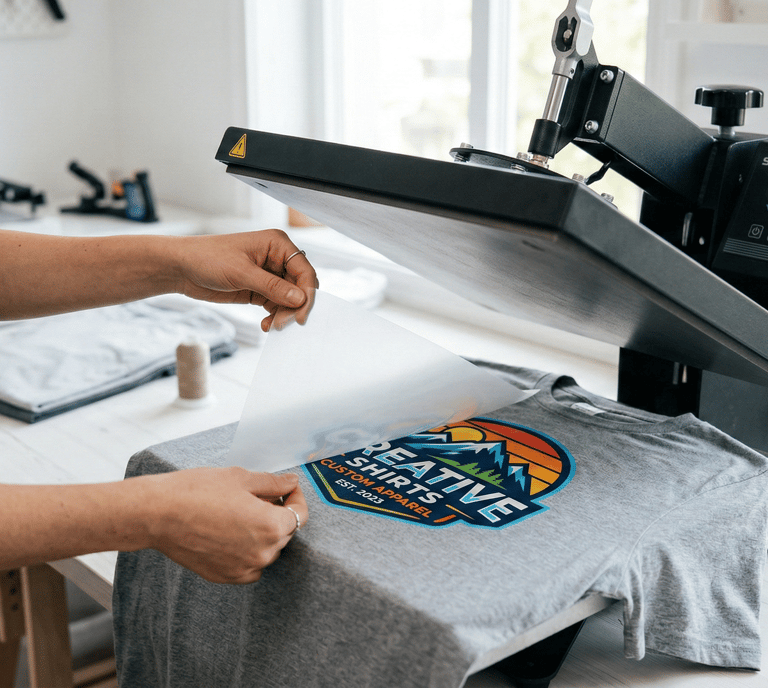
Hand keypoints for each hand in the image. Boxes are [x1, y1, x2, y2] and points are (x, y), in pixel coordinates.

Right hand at [146, 467, 307, 583]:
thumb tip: (290, 483)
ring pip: (267, 550)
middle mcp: (262, 554)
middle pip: (284, 532)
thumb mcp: (242, 478)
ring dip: (262, 532)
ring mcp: (243, 569)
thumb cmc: (198, 492)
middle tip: (259, 496)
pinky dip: (247, 550)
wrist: (158, 514)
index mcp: (271, 527)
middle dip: (278, 513)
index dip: (296, 498)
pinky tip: (229, 532)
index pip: (300, 515)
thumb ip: (273, 483)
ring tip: (239, 512)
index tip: (287, 489)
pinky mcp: (225, 577)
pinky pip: (249, 565)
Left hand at [174, 230, 317, 330]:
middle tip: (283, 324)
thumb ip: (272, 287)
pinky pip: (276, 306)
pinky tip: (266, 325)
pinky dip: (275, 317)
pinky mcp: (259, 290)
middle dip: (295, 307)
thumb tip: (300, 299)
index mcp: (277, 244)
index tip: (301, 315)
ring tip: (272, 326)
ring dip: (284, 315)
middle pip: (300, 287)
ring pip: (289, 299)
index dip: (307, 293)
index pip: (304, 270)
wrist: (182, 268)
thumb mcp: (241, 273)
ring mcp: (269, 275)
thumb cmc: (208, 259)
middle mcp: (277, 258)